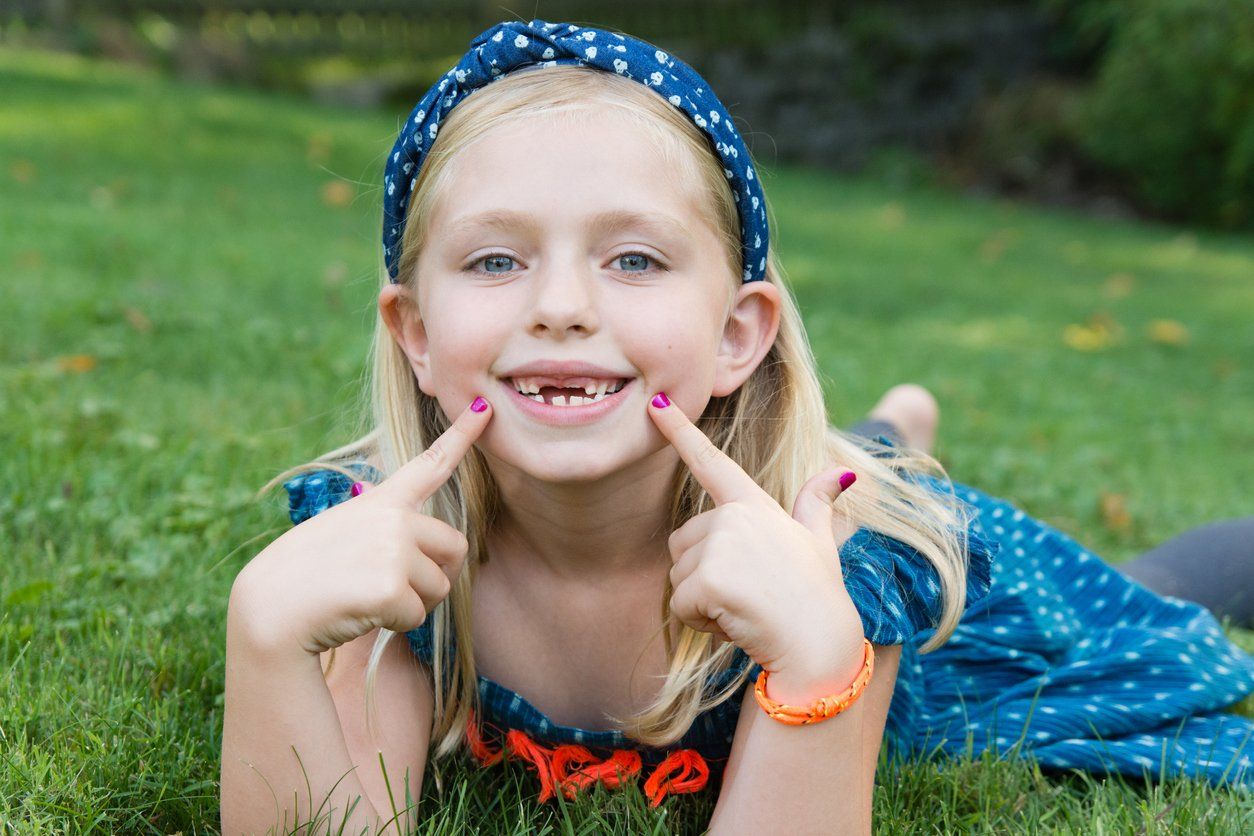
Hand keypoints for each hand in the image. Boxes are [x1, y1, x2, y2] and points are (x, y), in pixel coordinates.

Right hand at [230, 397, 492, 656]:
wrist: (269, 609)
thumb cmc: (304, 575)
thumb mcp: (342, 530)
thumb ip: (382, 526)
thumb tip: (418, 536)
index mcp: (381, 501)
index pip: (430, 464)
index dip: (462, 434)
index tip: (483, 406)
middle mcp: (393, 518)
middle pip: (455, 548)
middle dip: (436, 575)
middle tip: (394, 589)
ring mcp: (394, 548)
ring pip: (440, 587)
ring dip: (413, 603)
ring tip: (366, 599)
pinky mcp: (392, 586)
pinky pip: (418, 615)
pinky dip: (395, 624)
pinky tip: (359, 614)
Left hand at [647, 391, 865, 688]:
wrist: (819, 643)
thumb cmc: (817, 594)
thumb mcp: (818, 541)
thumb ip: (817, 503)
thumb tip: (843, 471)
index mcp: (753, 504)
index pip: (711, 461)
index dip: (680, 429)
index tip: (656, 402)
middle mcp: (733, 516)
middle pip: (682, 544)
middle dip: (703, 575)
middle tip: (747, 592)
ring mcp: (721, 545)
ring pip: (678, 577)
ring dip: (702, 601)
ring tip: (745, 607)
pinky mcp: (708, 578)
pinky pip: (681, 604)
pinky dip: (702, 622)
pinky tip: (736, 622)